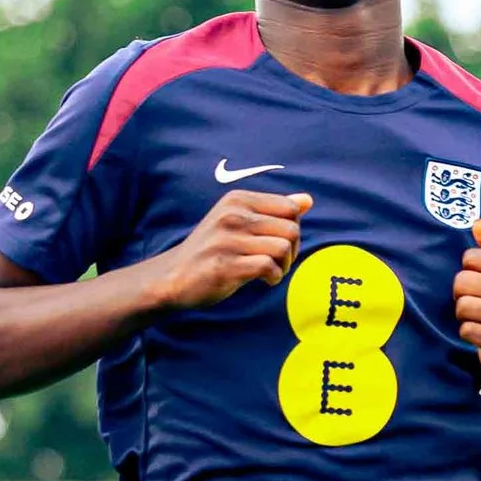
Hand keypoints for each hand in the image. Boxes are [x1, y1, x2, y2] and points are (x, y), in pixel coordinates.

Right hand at [152, 189, 310, 309]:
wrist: (172, 276)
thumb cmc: (213, 249)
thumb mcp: (239, 222)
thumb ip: (272, 211)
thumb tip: (308, 200)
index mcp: (237, 200)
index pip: (290, 208)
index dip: (294, 229)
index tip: (279, 244)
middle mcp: (232, 215)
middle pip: (291, 229)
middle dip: (293, 250)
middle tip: (277, 262)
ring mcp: (227, 240)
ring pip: (283, 248)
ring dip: (284, 266)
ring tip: (271, 272)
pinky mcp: (225, 265)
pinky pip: (268, 267)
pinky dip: (273, 277)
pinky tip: (263, 281)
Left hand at [452, 215, 480, 373]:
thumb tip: (478, 223)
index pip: (470, 258)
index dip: (468, 272)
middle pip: (463, 282)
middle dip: (462, 295)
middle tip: (477, 303)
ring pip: (463, 307)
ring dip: (464, 316)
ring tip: (480, 319)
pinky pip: (467, 331)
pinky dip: (468, 334)